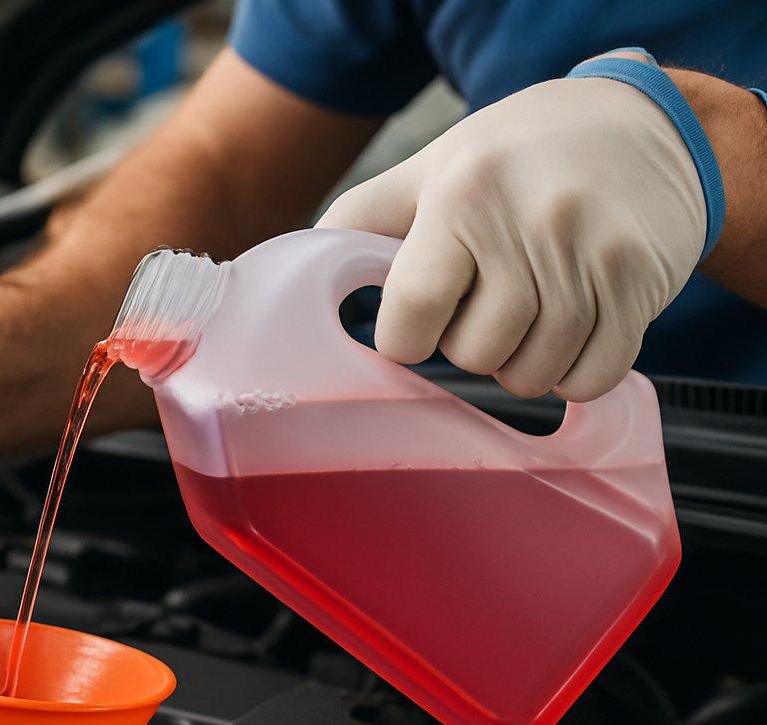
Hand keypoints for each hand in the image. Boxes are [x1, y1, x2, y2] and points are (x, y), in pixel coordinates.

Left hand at [318, 74, 706, 400]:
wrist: (645, 123)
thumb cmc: (516, 155)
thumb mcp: (434, 166)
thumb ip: (363, 218)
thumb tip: (302, 271)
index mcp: (463, 194)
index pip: (413, 311)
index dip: (406, 337)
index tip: (416, 326)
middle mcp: (531, 222)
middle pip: (474, 353)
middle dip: (469, 344)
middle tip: (487, 302)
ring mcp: (593, 254)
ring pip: (531, 375)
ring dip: (521, 363)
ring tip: (529, 313)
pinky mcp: (641, 282)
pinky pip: (591, 377)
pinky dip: (573, 373)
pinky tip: (573, 331)